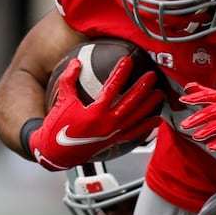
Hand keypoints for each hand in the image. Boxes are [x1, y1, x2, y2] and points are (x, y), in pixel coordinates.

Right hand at [28, 58, 163, 169]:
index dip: (121, 72)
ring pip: (136, 118)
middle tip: (152, 76)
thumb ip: (69, 80)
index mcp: (96, 113)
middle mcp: (108, 124)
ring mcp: (113, 134)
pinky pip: (134, 133)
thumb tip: (76, 62)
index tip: (128, 61)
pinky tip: (157, 120)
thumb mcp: (62, 101)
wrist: (56, 153)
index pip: (112, 88)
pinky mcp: (114, 142)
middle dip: (143, 87)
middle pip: (131, 102)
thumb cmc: (57, 128)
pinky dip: (146, 127)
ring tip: (159, 94)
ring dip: (149, 105)